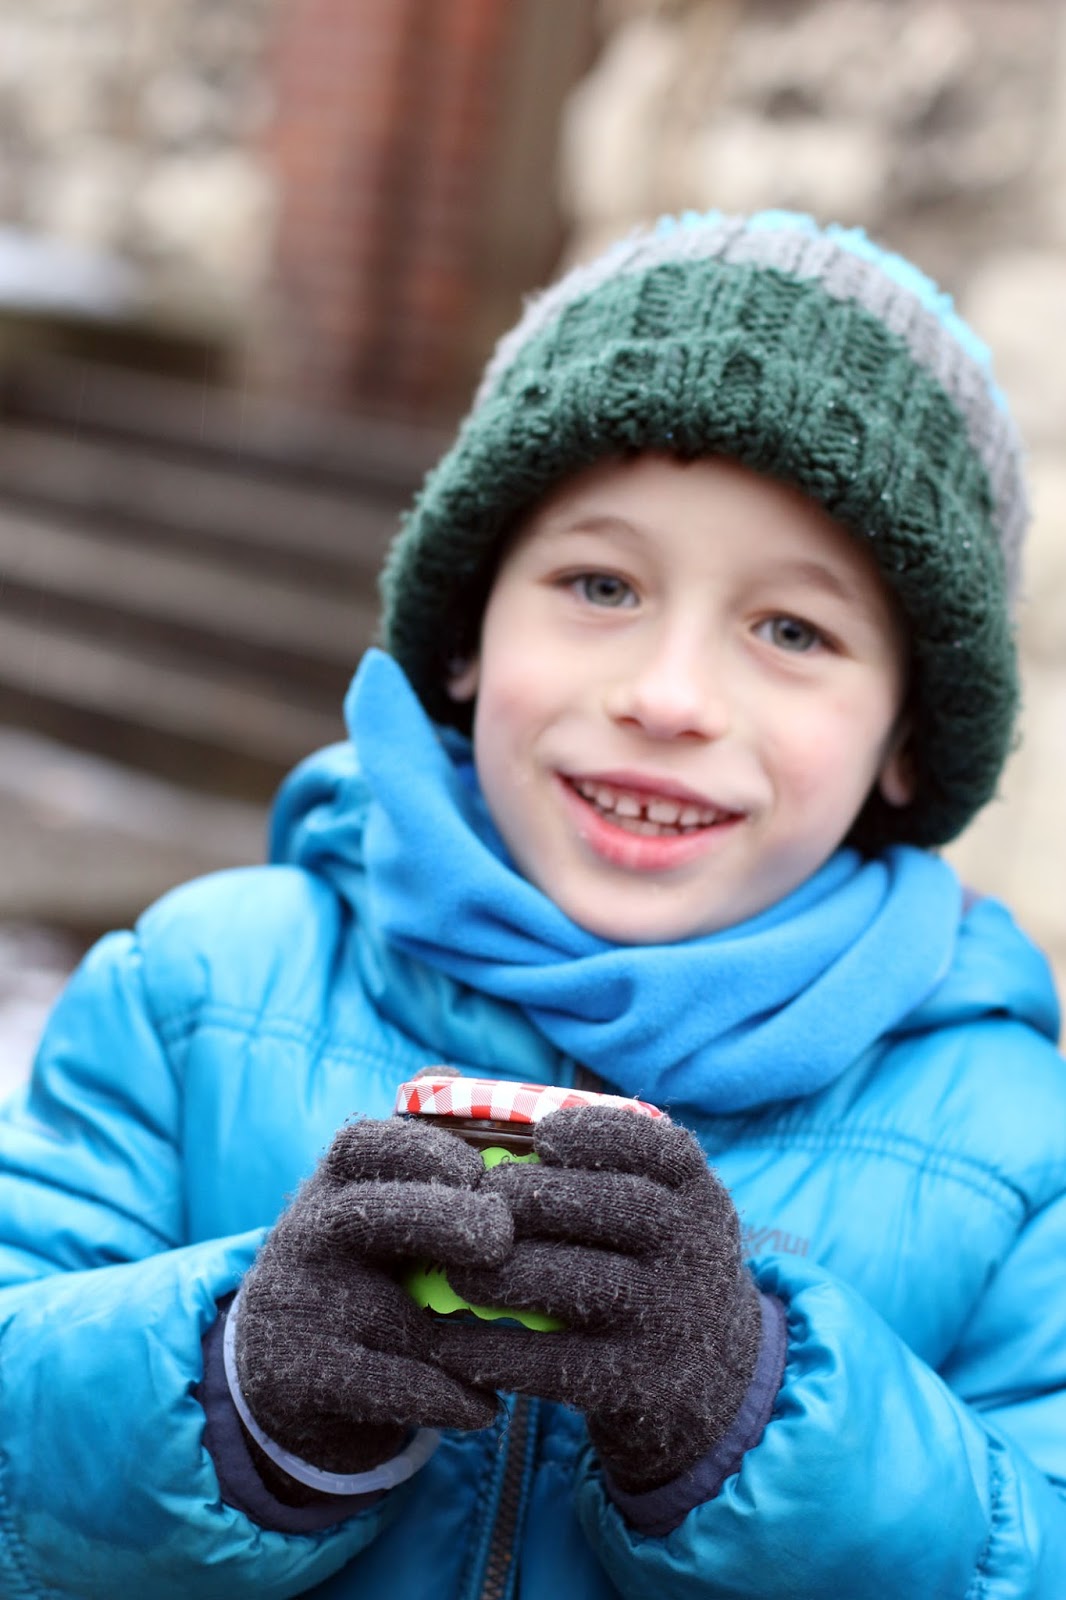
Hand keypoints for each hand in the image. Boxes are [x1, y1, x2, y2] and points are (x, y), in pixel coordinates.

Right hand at [234, 1117, 510, 1476]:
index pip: (367, 1142)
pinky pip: (384, 1387)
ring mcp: (300, 1307)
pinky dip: (445, 1398)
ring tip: (519, 1331)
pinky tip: (485, 1404)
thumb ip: (429, 1147)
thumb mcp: (379, 1197)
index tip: (482, 1170)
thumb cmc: (366, 1261)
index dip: (429, 1150)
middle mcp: (309, 1235)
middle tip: (500, 1238)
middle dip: (443, 1219)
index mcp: (335, 1182)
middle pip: (368, 1213)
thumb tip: (496, 1090)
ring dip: (460, 1327)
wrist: (281, 1369)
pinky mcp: (303, 1377)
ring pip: (384, 1313)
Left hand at [433, 1106, 762, 1492]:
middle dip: (529, 1197)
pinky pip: (549, 1361)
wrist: (715, 1381)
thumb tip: (463, 1100)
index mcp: (698, 1197)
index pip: (658, 1148)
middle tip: (473, 1201)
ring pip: (574, 1283)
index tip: (541, 1135)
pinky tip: (447, 1342)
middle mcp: (694, 1252)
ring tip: (455, 1271)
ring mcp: (669, 1319)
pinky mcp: (637, 1384)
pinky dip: (489, 1348)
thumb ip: (602, 1162)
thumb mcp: (662, 1209)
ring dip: (499, 1274)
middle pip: (607, 1207)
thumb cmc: (649, 1264)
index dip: (595, 1134)